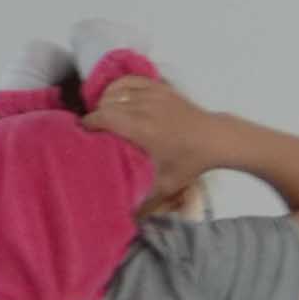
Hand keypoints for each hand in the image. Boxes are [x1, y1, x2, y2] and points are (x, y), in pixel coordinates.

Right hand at [89, 75, 224, 199]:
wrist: (216, 139)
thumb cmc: (190, 163)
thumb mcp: (166, 186)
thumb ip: (144, 202)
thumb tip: (125, 219)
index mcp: (143, 129)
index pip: (105, 117)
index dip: (89, 123)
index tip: (82, 133)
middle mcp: (146, 108)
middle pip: (107, 103)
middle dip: (96, 114)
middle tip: (92, 130)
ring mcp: (154, 94)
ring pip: (117, 90)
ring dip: (106, 101)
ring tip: (103, 115)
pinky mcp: (161, 87)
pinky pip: (132, 80)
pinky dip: (120, 86)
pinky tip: (117, 96)